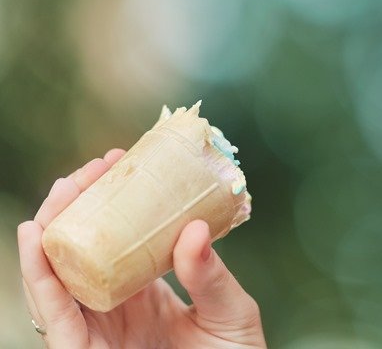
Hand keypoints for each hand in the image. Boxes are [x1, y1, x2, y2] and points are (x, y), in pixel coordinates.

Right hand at [18, 150, 266, 348]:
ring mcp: (98, 334)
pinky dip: (42, 282)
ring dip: (52, 234)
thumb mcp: (231, 311)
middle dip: (74, 210)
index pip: (114, 243)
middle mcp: (114, 311)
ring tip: (58, 195)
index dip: (109, 204)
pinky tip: (37, 245)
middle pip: (79, 255)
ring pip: (58, 280)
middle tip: (87, 170)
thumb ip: (212, 277)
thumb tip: (194, 229)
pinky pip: (57, 321)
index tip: (118, 163)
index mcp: (144, 294)